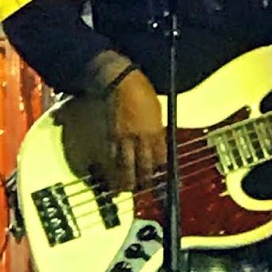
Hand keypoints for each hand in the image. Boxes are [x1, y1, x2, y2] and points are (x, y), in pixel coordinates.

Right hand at [105, 69, 166, 191]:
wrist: (120, 81)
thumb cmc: (142, 91)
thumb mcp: (157, 110)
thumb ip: (157, 129)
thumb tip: (158, 143)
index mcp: (156, 131)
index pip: (161, 157)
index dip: (160, 170)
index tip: (160, 177)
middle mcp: (141, 138)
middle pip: (144, 166)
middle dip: (144, 181)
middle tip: (143, 189)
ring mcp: (125, 138)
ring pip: (126, 165)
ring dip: (126, 180)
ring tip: (125, 190)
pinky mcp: (111, 135)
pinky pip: (112, 156)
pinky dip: (112, 168)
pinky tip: (111, 175)